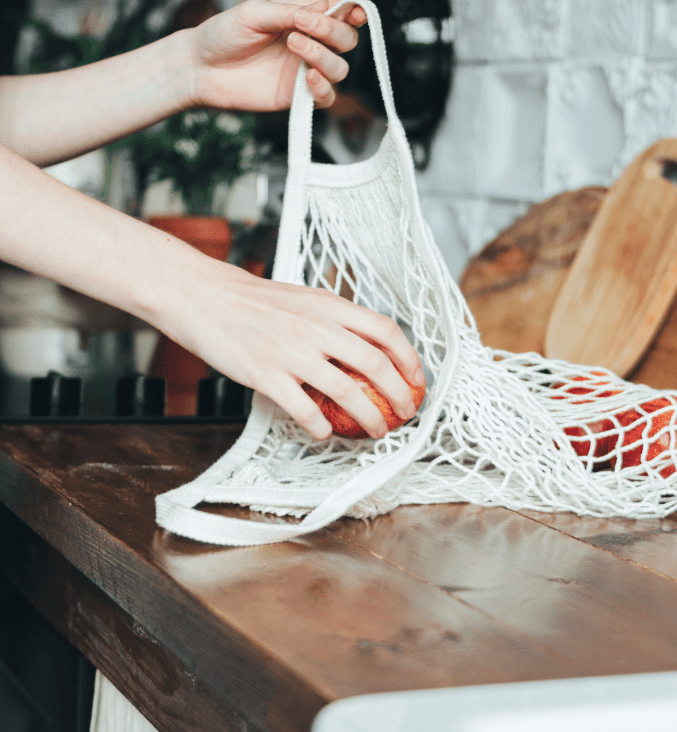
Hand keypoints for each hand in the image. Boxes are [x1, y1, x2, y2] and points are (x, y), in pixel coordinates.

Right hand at [164, 259, 424, 440]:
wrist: (204, 298)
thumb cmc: (254, 301)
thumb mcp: (304, 299)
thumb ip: (334, 319)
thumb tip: (367, 345)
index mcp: (329, 306)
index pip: (384, 330)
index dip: (408, 358)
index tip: (416, 379)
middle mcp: (316, 327)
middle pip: (374, 364)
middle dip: (399, 394)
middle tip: (406, 412)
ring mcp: (291, 352)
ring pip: (345, 391)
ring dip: (369, 418)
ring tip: (377, 432)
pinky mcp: (265, 374)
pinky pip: (303, 409)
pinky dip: (320, 426)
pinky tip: (324, 433)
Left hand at [187, 0, 366, 111]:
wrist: (201, 67)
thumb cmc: (224, 34)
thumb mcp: (255, 13)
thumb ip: (290, 11)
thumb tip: (326, 7)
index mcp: (302, 18)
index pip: (340, 15)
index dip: (353, 12)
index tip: (353, 12)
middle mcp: (310, 44)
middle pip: (347, 41)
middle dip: (333, 32)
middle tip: (303, 26)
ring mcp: (305, 71)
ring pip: (340, 69)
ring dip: (323, 55)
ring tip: (293, 45)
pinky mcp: (298, 97)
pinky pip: (327, 98)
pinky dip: (323, 87)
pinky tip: (307, 76)